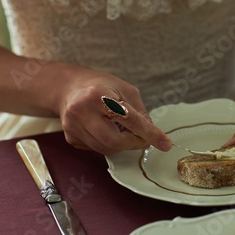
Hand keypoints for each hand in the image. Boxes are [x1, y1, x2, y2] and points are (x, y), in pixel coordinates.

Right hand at [56, 65, 171, 155]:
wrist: (69, 87)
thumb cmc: (100, 85)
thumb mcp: (125, 89)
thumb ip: (139, 111)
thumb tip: (151, 133)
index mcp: (98, 95)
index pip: (129, 119)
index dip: (149, 133)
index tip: (165, 143)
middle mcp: (81, 111)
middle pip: (114, 141)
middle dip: (134, 143)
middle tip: (143, 138)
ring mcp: (72, 127)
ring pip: (106, 149)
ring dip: (121, 144)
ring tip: (122, 128)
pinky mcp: (70, 138)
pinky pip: (96, 149)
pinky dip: (108, 144)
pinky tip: (107, 129)